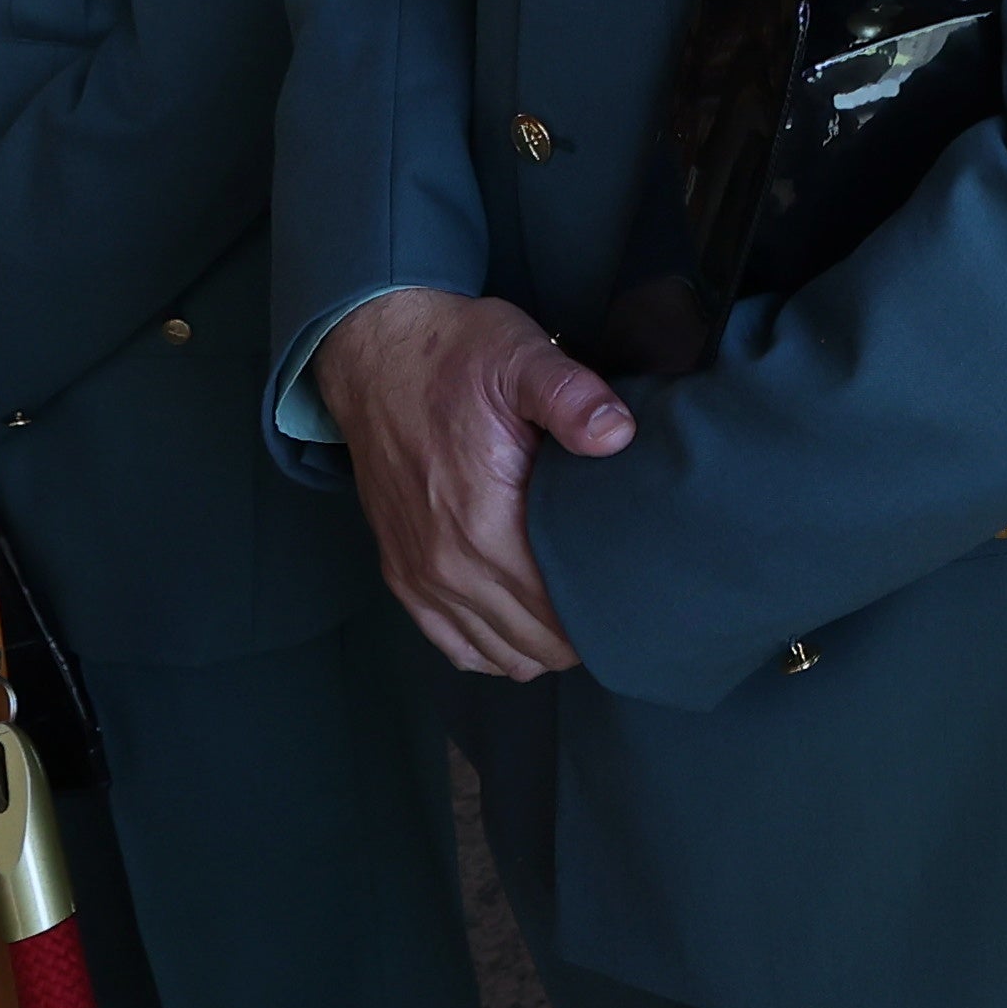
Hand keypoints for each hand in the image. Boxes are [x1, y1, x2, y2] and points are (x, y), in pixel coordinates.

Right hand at [316, 288, 635, 681]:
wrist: (373, 353)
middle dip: (580, 632)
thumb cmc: (453, 355)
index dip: (601, 611)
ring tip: (578, 612)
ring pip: (497, 654)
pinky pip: (452, 644)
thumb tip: (618, 434)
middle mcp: (448, 566)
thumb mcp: (519, 355)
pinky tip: (521, 626)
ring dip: (540, 645)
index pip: (558, 611)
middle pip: (534, 644)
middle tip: (617, 599)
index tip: (634, 590)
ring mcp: (420, 576)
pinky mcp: (400, 573)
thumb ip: (572, 396)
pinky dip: (491, 647)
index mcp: (484, 523)